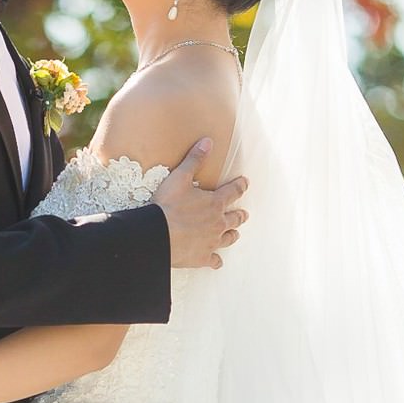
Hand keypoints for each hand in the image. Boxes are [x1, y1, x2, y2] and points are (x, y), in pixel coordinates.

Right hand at [150, 137, 248, 269]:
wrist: (158, 234)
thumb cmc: (168, 205)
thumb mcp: (180, 177)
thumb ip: (195, 159)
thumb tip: (208, 141)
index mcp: (215, 203)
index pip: (233, 192)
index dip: (240, 186)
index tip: (245, 183)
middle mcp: (218, 223)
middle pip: (235, 218)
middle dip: (240, 214)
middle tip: (244, 213)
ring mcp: (212, 241)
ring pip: (229, 238)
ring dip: (232, 234)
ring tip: (234, 233)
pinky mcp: (202, 257)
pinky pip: (214, 260)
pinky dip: (216, 260)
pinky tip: (217, 261)